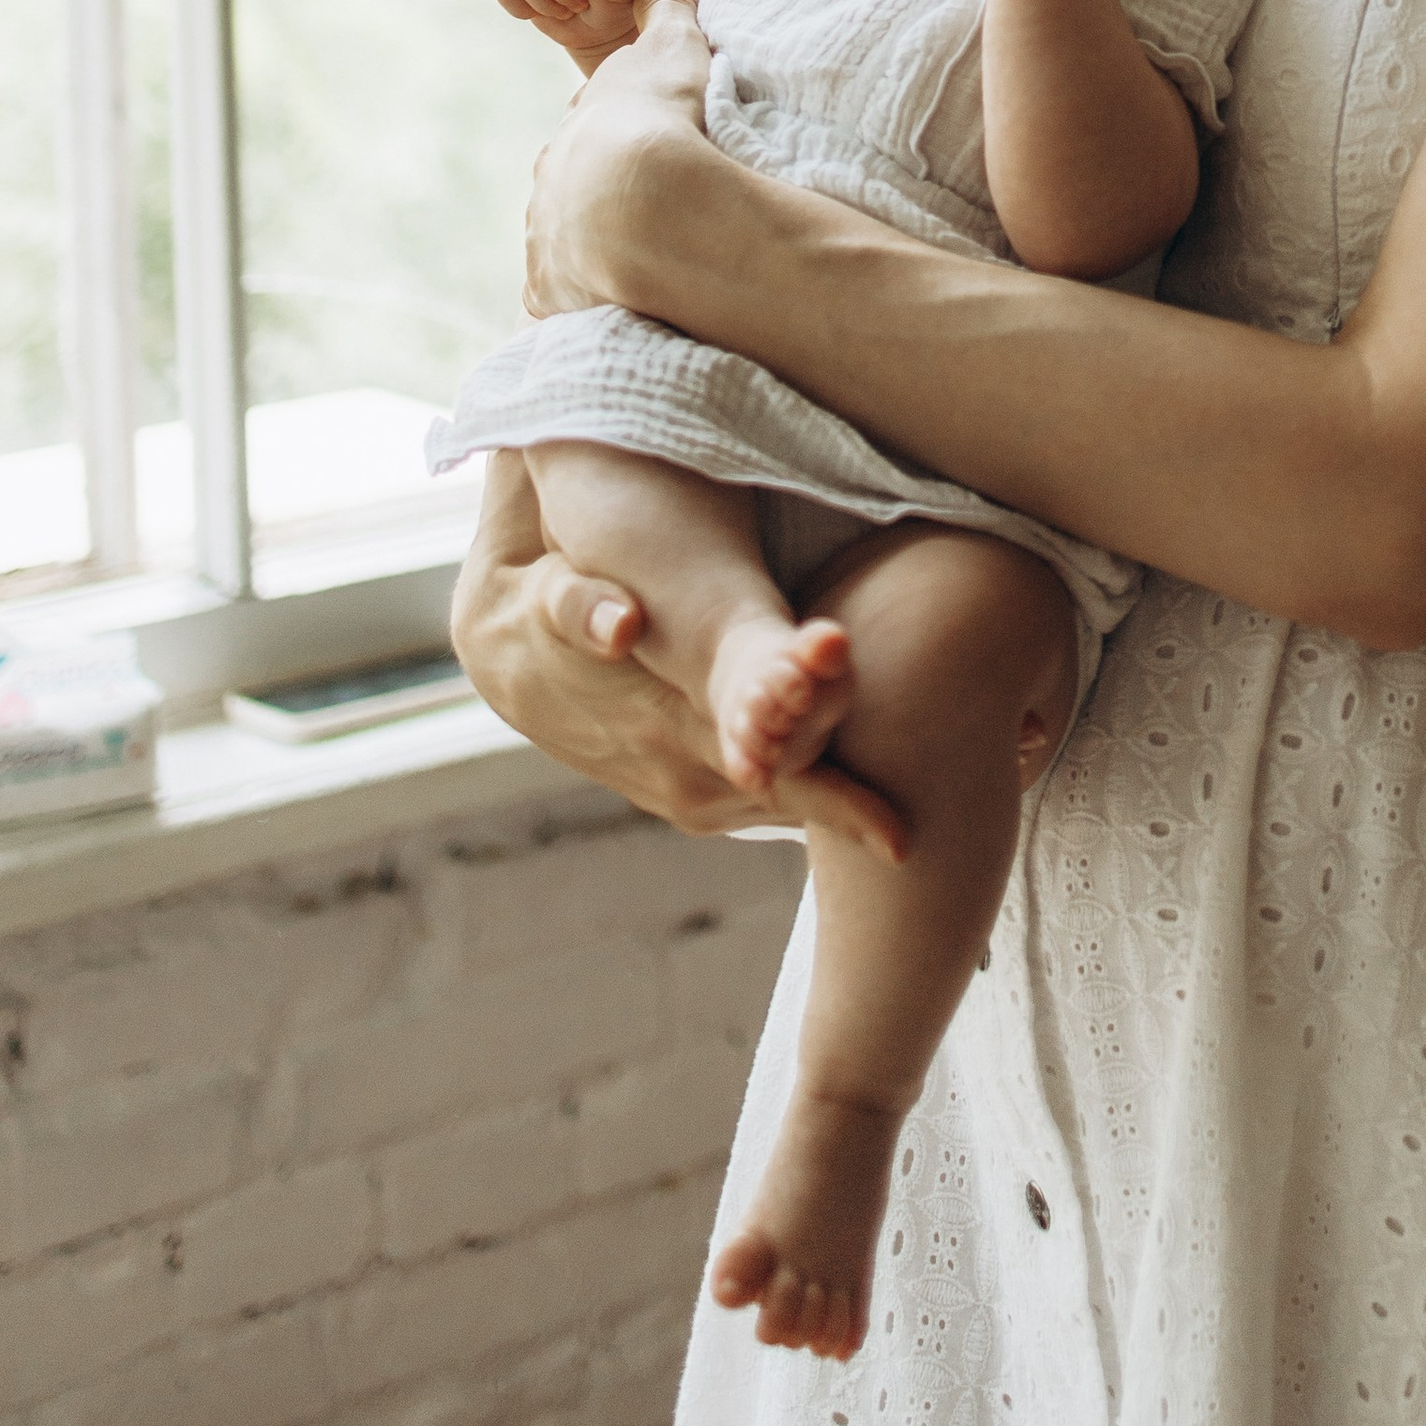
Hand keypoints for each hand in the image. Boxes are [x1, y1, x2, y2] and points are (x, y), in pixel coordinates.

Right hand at [450, 454, 903, 855]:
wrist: (509, 658)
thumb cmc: (547, 612)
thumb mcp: (553, 595)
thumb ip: (583, 603)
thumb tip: (620, 625)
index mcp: (666, 730)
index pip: (768, 775)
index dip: (834, 801)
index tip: (898, 831)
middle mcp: (681, 780)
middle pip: (790, 803)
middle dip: (852, 810)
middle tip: (916, 823)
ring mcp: (686, 796)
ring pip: (782, 809)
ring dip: (836, 811)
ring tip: (903, 815)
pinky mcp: (691, 796)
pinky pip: (766, 802)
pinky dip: (809, 799)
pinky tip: (859, 797)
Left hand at [522, 0, 720, 316]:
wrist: (649, 204)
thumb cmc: (663, 119)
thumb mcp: (672, 49)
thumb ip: (667, 8)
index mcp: (573, 133)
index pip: (593, 136)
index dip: (625, 140)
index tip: (654, 150)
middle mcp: (548, 186)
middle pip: (574, 191)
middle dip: (604, 198)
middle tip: (653, 209)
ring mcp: (547, 241)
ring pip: (567, 245)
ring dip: (597, 251)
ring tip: (645, 262)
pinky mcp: (554, 290)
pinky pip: (566, 298)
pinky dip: (588, 300)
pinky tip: (619, 302)